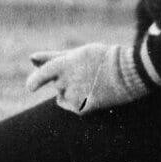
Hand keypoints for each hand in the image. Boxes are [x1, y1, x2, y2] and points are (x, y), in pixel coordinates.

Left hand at [25, 43, 147, 114]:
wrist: (130, 72)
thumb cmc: (102, 59)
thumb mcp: (77, 54)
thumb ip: (52, 57)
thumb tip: (31, 58)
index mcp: (64, 64)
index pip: (41, 76)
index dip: (34, 82)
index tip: (30, 88)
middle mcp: (66, 80)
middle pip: (56, 84)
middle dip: (65, 81)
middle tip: (84, 75)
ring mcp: (74, 95)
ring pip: (62, 96)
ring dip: (71, 92)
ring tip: (92, 84)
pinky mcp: (82, 107)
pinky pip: (71, 106)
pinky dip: (78, 102)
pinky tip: (93, 94)